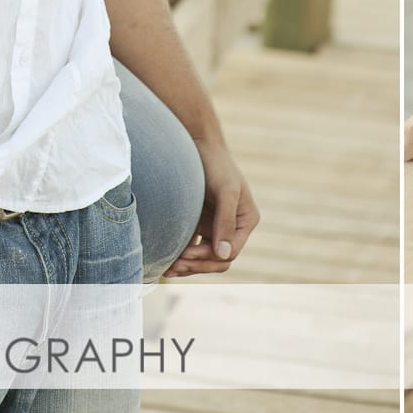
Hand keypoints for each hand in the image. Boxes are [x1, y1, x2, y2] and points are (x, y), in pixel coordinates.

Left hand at [165, 134, 259, 276]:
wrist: (197, 144)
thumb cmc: (216, 164)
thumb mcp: (226, 191)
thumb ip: (226, 221)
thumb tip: (225, 254)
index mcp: (246, 221)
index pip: (230, 252)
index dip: (209, 258)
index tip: (187, 254)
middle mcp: (233, 227)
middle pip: (218, 260)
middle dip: (197, 265)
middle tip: (174, 265)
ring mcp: (215, 228)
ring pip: (204, 259)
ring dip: (188, 266)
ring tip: (168, 268)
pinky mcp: (200, 225)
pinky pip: (193, 249)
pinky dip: (181, 257)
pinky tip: (166, 261)